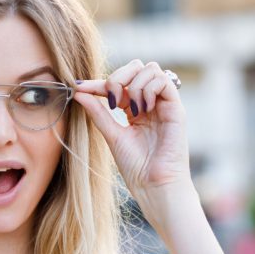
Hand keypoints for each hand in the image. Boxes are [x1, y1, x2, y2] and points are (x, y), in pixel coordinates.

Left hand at [74, 60, 190, 226]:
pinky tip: (140, 108)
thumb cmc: (136, 166)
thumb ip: (98, 113)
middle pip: (136, 67)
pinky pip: (164, 81)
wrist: (154, 186)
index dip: (97, 83)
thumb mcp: (111, 135)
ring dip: (132, 84)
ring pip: (151, 69)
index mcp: (134, 109)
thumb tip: (79, 92)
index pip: (117, 85)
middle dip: (117, 76)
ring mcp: (163, 105)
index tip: (78, 87)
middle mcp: (150, 103)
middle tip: (108, 98)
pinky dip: (147, 88)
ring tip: (128, 108)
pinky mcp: (176, 109)